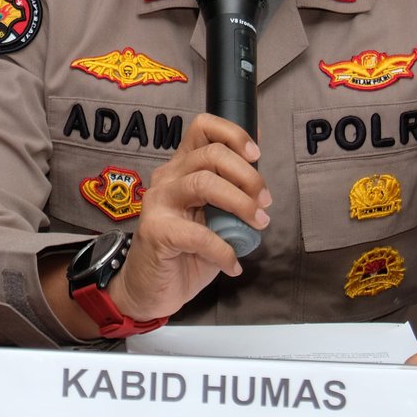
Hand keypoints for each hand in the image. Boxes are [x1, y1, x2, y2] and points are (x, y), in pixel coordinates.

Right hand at [105, 113, 271, 322]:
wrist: (151, 289)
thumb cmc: (185, 252)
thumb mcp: (214, 218)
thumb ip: (231, 196)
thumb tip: (260, 179)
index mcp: (182, 168)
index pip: (202, 128)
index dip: (233, 134)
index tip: (256, 156)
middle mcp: (167, 177)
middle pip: (211, 154)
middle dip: (247, 176)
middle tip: (265, 202)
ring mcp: (158, 202)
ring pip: (204, 183)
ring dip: (240, 204)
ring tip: (257, 225)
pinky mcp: (155, 230)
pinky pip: (198, 234)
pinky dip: (224, 250)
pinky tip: (232, 264)